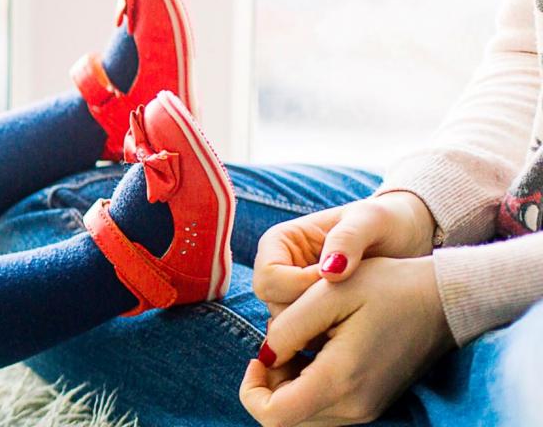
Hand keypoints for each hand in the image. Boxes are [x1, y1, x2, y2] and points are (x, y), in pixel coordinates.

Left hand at [240, 256, 453, 425]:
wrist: (448, 300)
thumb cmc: (390, 286)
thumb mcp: (330, 290)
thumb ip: (289, 326)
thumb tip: (266, 356)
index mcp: (341, 379)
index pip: (274, 416)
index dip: (251, 390)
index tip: (258, 357)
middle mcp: (355, 406)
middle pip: (286, 420)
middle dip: (269, 386)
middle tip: (280, 346)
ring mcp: (367, 409)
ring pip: (303, 417)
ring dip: (287, 388)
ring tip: (299, 346)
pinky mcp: (373, 404)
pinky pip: (325, 409)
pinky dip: (308, 388)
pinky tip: (316, 353)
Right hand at [252, 192, 435, 317]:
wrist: (405, 238)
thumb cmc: (385, 221)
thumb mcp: (370, 219)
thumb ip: (348, 238)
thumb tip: (328, 273)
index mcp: (279, 242)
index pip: (269, 277)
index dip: (299, 286)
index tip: (338, 280)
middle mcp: (278, 269)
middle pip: (274, 305)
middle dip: (310, 309)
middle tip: (350, 298)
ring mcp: (293, 294)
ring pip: (289, 326)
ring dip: (321, 324)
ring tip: (356, 305)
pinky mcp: (311, 314)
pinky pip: (308, 335)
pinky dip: (331, 333)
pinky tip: (356, 318)